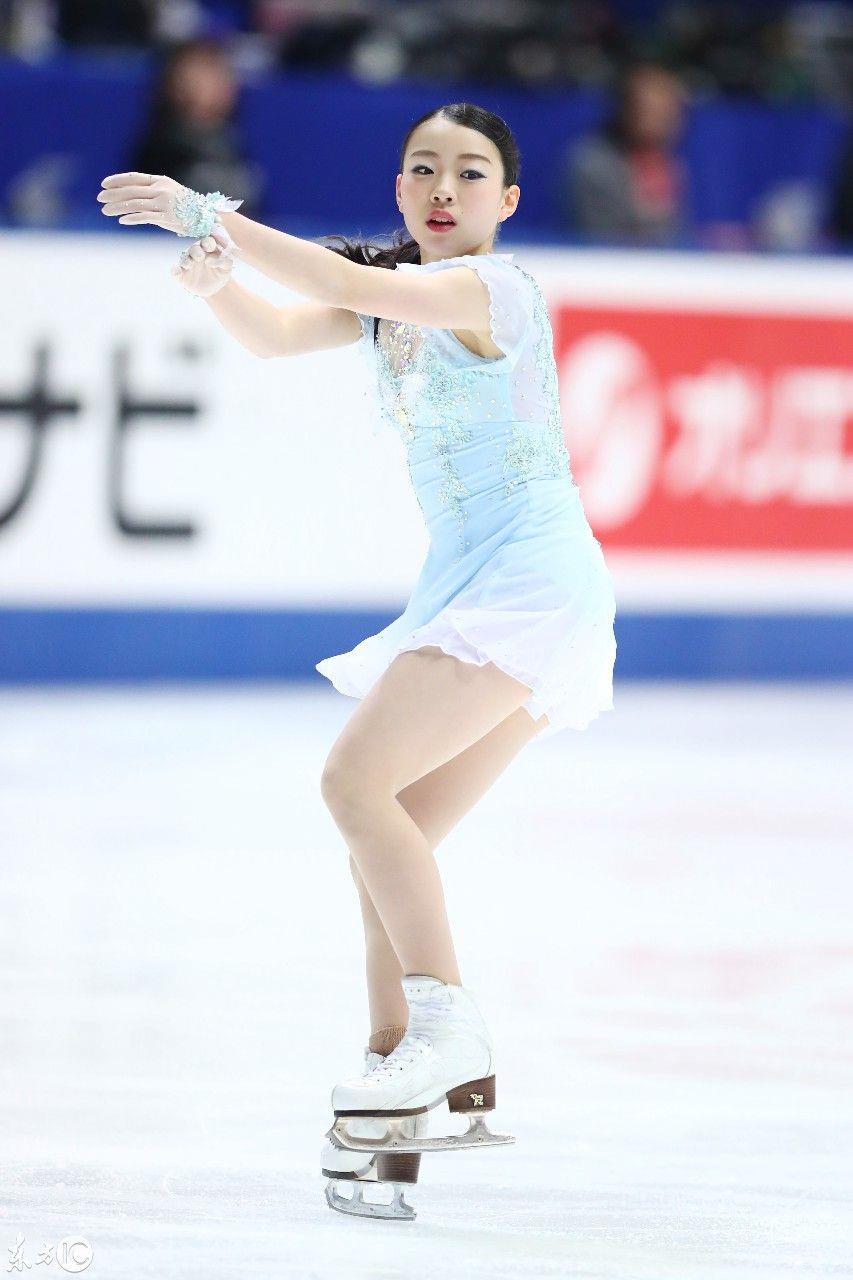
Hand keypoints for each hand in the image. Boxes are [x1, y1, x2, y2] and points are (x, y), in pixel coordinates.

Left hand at [98, 171, 242, 236]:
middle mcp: (160, 189)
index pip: (133, 178)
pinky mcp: (167, 217)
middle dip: (112, 194)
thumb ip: (152, 194)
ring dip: (117, 207)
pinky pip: (145, 217)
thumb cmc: (187, 207)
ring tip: (105, 211)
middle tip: (99, 199)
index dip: (117, 180)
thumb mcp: (169, 194)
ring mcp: (163, 203)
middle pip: (130, 190)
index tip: (103, 184)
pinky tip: (121, 220)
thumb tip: (132, 199)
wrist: (208, 217)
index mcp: (160, 181)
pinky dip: (132, 218)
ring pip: (134, 204)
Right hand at [171, 225, 235, 297]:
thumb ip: (224, 261)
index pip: (207, 241)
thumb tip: (210, 260)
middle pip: (194, 249)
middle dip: (196, 251)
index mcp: (209, 249)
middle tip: (200, 257)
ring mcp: (188, 263)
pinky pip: (176, 271)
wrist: (215, 288)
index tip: (210, 246)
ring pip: (184, 258)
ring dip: (186, 261)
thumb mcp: (227, 268)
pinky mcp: (182, 274)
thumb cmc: (221, 273)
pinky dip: (175, 271)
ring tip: (189, 265)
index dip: (208, 242)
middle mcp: (197, 254)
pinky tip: (177, 272)